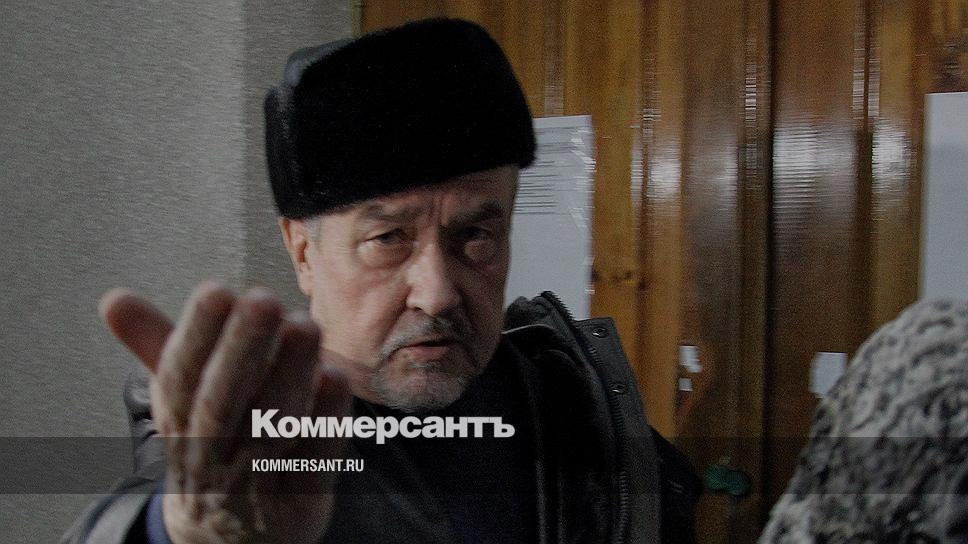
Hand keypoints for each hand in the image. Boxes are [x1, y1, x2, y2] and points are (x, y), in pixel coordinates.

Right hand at [99, 282, 349, 543]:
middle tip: (263, 299)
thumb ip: (157, 347)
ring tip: (306, 325)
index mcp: (179, 426)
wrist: (229, 543)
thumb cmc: (212, 449)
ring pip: (271, 430)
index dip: (194, 337)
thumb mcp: (181, 404)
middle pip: (222, 404)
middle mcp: (212, 457)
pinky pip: (313, 461)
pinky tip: (337, 378)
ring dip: (289, 377)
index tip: (216, 290)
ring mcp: (256, 484)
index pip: (179, 381)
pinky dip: (325, 421)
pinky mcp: (300, 502)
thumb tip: (112, 297)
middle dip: (241, 350)